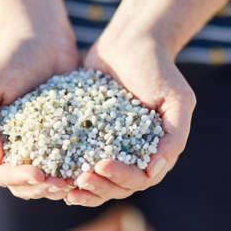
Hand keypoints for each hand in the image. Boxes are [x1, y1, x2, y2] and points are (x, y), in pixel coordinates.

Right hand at [0, 34, 79, 199]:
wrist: (43, 41)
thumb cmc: (9, 60)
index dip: (16, 178)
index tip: (38, 174)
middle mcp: (15, 146)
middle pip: (22, 182)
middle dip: (40, 188)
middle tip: (61, 184)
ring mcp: (40, 143)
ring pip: (46, 179)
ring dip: (58, 186)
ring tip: (76, 181)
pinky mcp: (63, 136)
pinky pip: (68, 160)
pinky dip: (75, 170)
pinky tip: (88, 168)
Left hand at [65, 36, 195, 205]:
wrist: (130, 43)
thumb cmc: (157, 69)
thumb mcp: (177, 99)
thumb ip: (175, 136)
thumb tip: (155, 170)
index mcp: (156, 151)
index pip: (140, 178)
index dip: (121, 178)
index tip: (100, 166)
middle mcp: (134, 154)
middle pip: (117, 185)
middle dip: (98, 186)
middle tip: (79, 179)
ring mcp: (112, 146)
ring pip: (98, 178)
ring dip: (83, 187)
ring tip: (63, 186)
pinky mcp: (92, 135)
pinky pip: (80, 158)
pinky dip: (69, 169)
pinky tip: (53, 171)